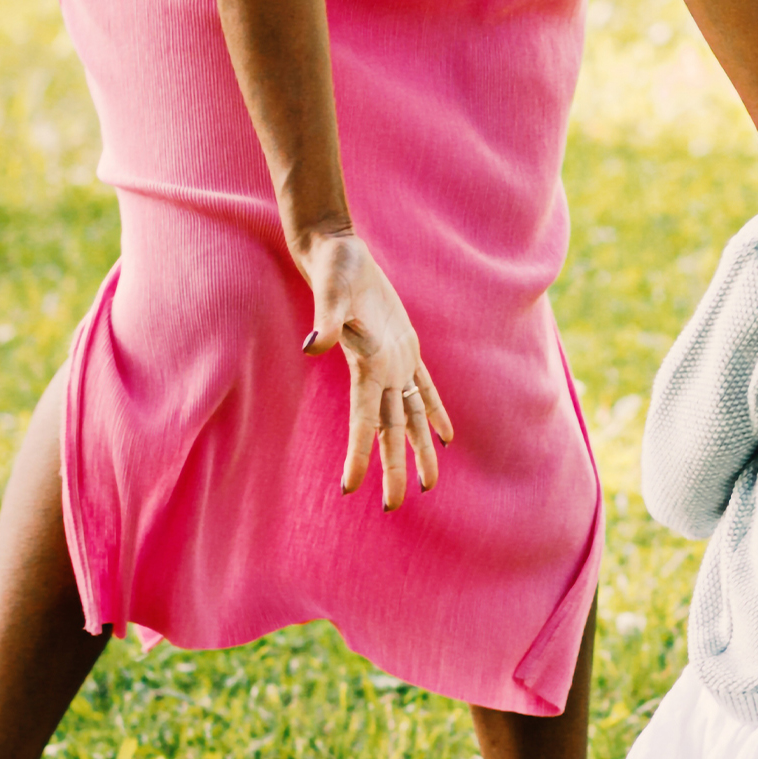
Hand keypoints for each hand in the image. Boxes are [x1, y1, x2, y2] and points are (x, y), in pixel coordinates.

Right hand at [298, 229, 454, 503]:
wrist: (337, 252)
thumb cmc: (333, 268)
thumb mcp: (332, 291)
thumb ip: (327, 319)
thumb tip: (313, 346)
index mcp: (365, 366)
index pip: (363, 421)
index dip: (359, 454)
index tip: (350, 488)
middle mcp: (379, 372)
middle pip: (390, 429)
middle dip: (393, 467)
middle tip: (393, 506)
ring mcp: (393, 361)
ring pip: (409, 415)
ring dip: (419, 448)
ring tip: (429, 483)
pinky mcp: (404, 345)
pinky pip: (423, 387)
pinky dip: (433, 410)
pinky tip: (444, 434)